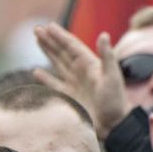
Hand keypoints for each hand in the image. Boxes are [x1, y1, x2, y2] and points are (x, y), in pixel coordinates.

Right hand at [33, 23, 127, 138]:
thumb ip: (107, 57)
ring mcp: (74, 84)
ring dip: (47, 52)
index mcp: (89, 64)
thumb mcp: (112, 77)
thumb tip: (104, 35)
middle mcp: (80, 71)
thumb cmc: (116, 101)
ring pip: (57, 64)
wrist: (113, 125)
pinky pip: (54, 84)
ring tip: (37, 41)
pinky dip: (45, 78)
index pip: (71, 46)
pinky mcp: (69, 97)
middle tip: (37, 29)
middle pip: (62, 52)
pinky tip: (36, 72)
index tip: (48, 26)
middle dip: (50, 40)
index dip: (60, 36)